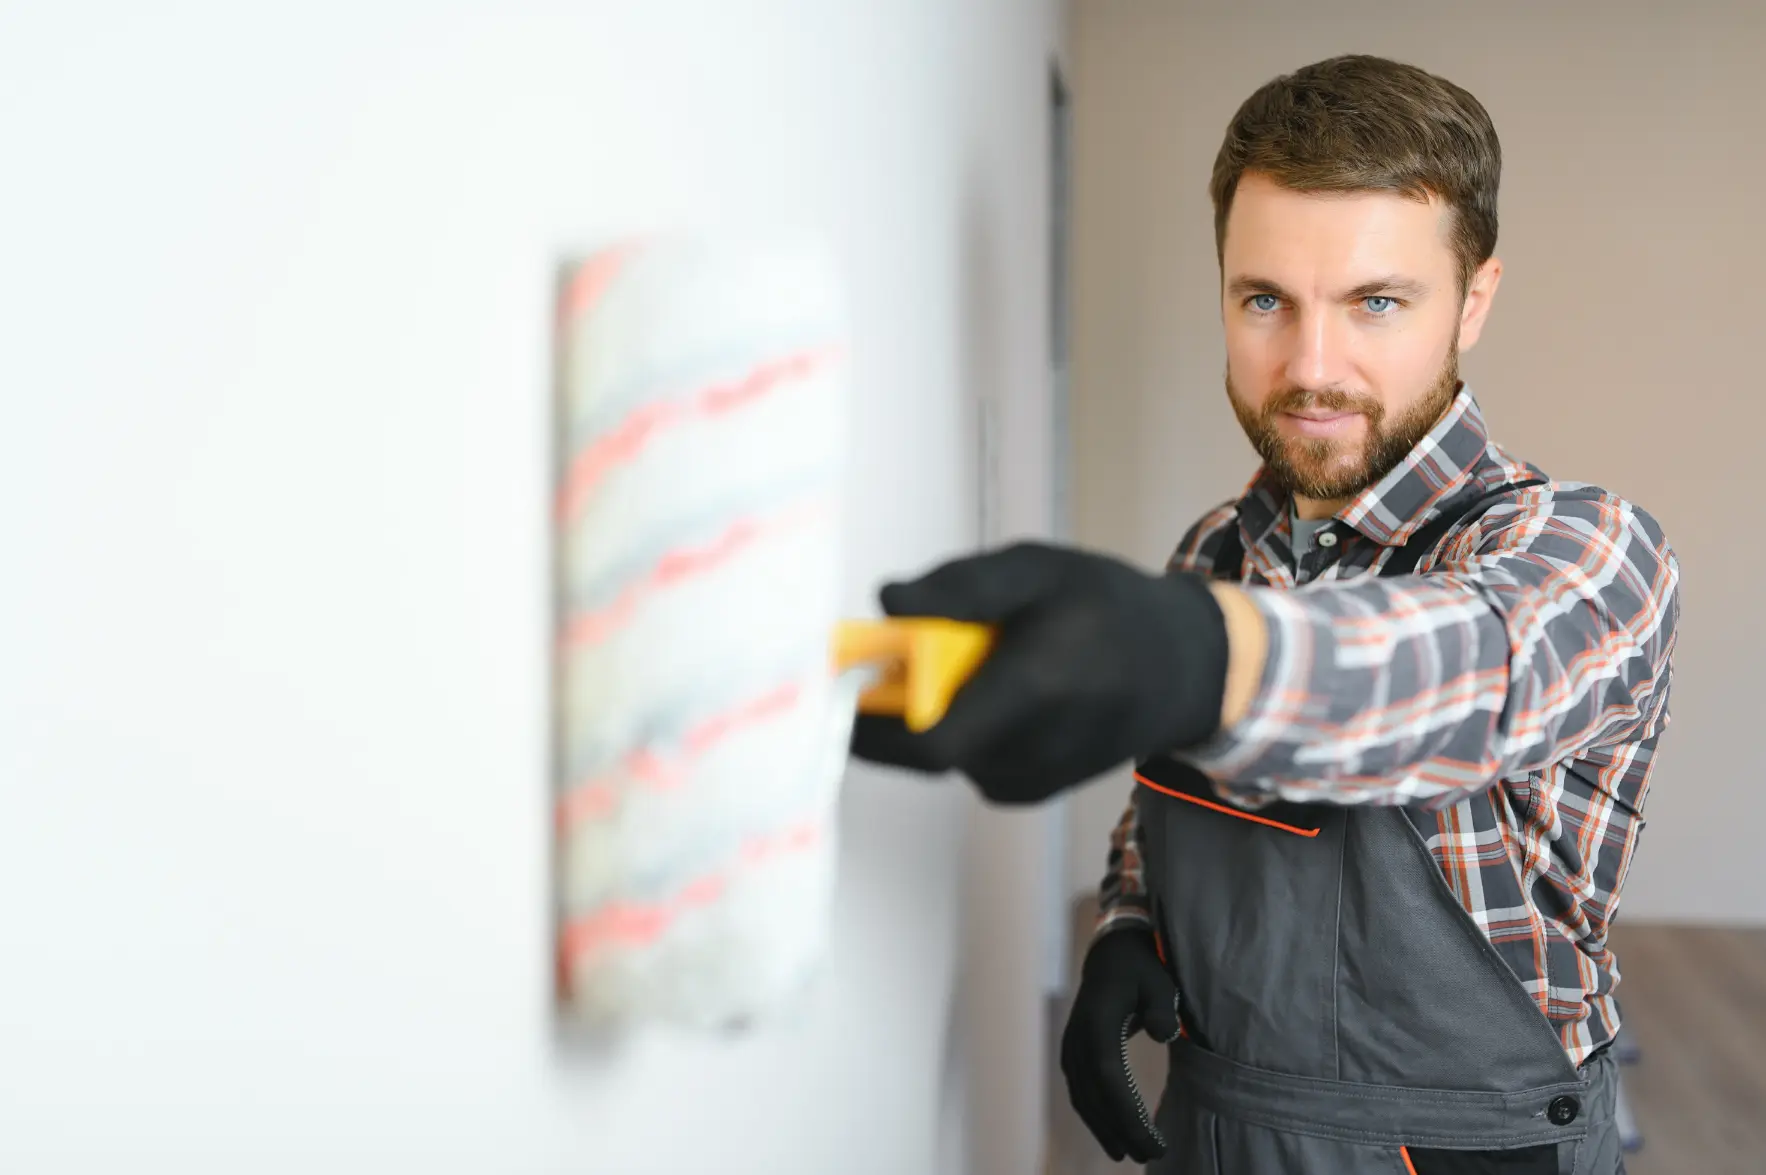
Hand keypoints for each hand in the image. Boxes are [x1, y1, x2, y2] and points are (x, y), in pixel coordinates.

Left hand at [847, 542, 1229, 803]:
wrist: (1183, 670)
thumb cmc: (1107, 607)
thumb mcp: (1037, 570)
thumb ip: (960, 586)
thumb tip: (885, 601)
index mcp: (1032, 692)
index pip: (927, 743)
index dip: (867, 724)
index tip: (835, 683)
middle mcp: (1027, 753)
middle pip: (921, 742)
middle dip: (899, 698)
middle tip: (907, 648)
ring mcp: (1026, 780)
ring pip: (941, 748)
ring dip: (936, 707)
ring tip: (979, 660)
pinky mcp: (1024, 791)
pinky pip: (963, 757)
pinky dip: (963, 723)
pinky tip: (1001, 690)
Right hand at [1061, 928, 1180, 1163]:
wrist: (1111, 954)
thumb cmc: (1141, 969)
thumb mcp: (1159, 982)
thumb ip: (1162, 1008)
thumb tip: (1164, 1034)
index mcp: (1097, 1022)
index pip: (1109, 1078)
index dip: (1127, 1114)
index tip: (1152, 1141)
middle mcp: (1077, 1039)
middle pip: (1094, 1095)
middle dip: (1120, 1130)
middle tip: (1150, 1156)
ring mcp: (1071, 1047)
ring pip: (1083, 1098)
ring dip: (1104, 1128)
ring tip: (1129, 1154)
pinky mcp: (1072, 1053)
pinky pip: (1080, 1092)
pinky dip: (1094, 1115)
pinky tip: (1112, 1132)